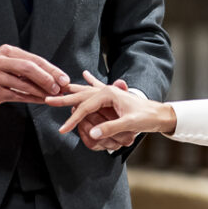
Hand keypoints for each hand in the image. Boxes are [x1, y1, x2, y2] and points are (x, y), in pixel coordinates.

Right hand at [0, 44, 69, 110]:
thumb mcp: (4, 64)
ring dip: (42, 91)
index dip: (52, 69)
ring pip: (24, 84)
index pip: (34, 59)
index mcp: (6, 52)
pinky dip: (32, 99)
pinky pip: (17, 96)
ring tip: (54, 96)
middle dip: (49, 78)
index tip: (64, 78)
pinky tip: (42, 100)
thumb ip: (24, 68)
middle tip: (61, 87)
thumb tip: (52, 77)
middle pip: (30, 68)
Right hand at [46, 71, 175, 147]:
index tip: (62, 129)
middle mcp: (107, 90)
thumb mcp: (130, 124)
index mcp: (109, 94)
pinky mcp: (114, 95)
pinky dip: (90, 82)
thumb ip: (111, 128)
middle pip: (81, 95)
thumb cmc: (147, 118)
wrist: (160, 114)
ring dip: (73, 90)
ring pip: (87, 90)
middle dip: (64, 98)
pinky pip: (97, 88)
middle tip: (47, 100)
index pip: (84, 107)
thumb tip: (93, 134)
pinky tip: (86, 74)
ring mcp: (110, 92)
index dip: (72, 119)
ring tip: (61, 86)